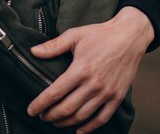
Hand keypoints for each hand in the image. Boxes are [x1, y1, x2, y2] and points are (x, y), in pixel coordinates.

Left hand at [27, 7, 154, 133]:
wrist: (129, 36)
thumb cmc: (100, 34)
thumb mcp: (75, 35)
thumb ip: (53, 46)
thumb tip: (33, 51)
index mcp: (81, 69)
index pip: (55, 93)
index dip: (40, 104)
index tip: (30, 110)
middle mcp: (93, 84)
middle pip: (66, 108)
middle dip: (50, 115)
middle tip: (41, 116)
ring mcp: (107, 92)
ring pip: (82, 116)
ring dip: (65, 122)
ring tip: (55, 121)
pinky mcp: (117, 97)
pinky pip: (102, 118)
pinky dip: (89, 128)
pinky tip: (78, 130)